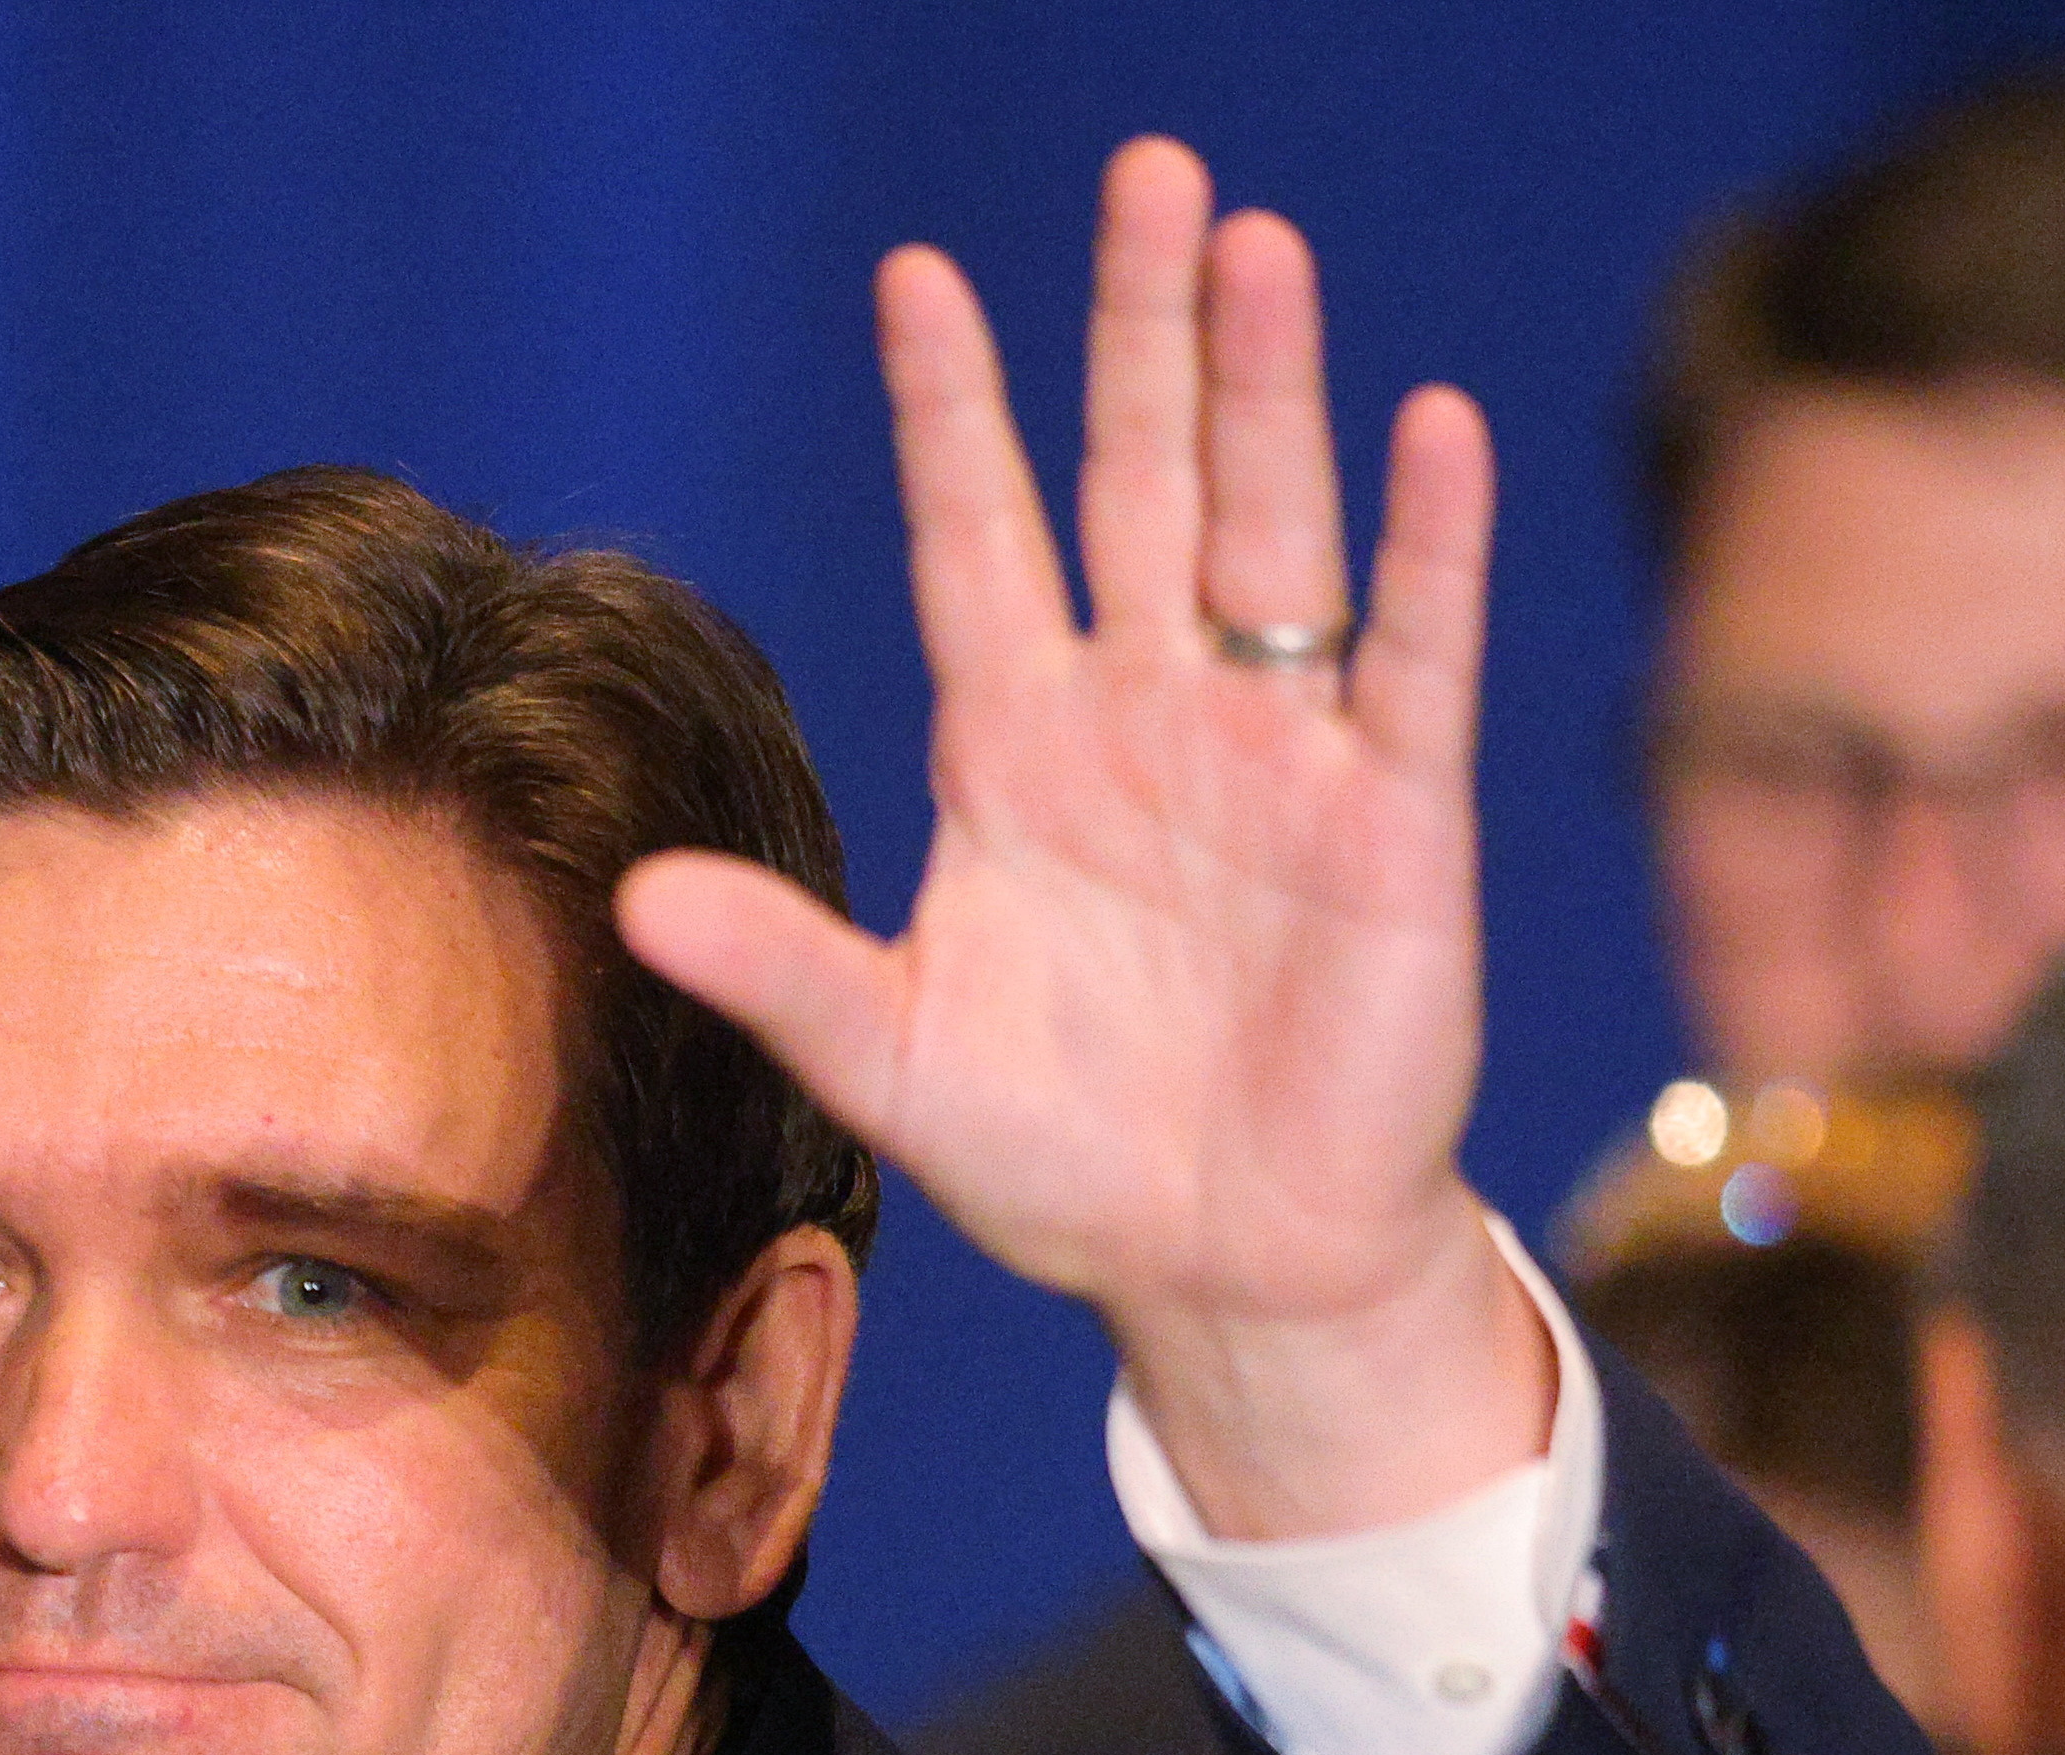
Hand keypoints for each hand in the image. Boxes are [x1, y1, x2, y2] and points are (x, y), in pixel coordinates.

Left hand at [615, 137, 1549, 1540]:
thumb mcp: (895, 1065)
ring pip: (1273, 531)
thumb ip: (783, 970)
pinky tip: (1431, 428)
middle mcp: (1151, 717)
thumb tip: (634, 900)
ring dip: (1267, 390)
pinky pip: (1413, 657)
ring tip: (1254, 245)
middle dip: (1138, 331)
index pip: (978, 538)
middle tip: (1149, 173)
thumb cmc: (1065, 1166)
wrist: (1230, 1270)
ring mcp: (1279, 756)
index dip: (953, 413)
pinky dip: (1428, 547)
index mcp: (1020, 749)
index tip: (920, 279)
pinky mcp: (1394, 819)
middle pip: (1138, 482)